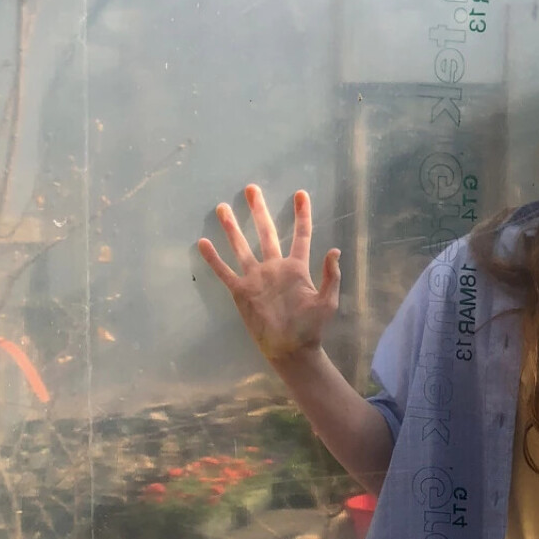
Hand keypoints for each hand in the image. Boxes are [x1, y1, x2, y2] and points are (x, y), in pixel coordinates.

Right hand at [197, 185, 339, 362]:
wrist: (291, 349)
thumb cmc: (311, 328)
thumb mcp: (327, 302)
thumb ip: (330, 277)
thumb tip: (334, 250)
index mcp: (296, 268)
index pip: (300, 235)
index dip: (301, 214)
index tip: (301, 193)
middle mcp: (274, 267)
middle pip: (266, 232)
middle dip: (259, 210)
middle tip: (252, 188)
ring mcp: (256, 278)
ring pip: (241, 246)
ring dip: (232, 228)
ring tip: (222, 208)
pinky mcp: (241, 292)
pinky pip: (225, 271)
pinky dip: (214, 258)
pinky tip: (203, 242)